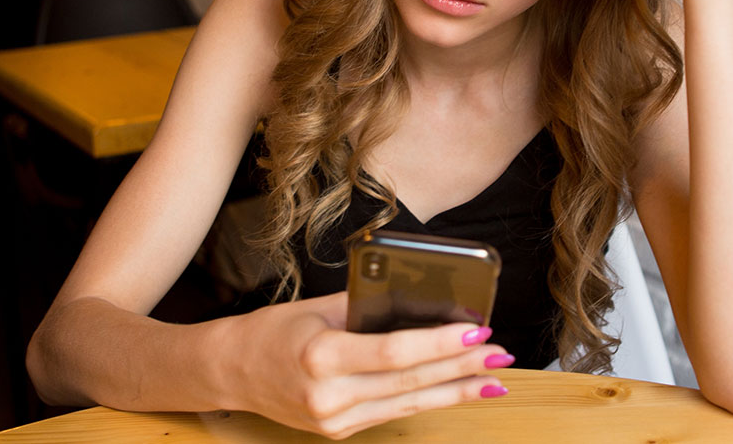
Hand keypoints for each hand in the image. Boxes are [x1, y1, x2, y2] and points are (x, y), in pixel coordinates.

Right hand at [219, 292, 510, 439]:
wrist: (232, 372)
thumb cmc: (276, 331)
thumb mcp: (320, 308)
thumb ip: (370, 305)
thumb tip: (424, 301)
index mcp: (321, 356)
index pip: (395, 351)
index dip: (440, 344)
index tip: (478, 331)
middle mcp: (328, 395)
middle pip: (410, 381)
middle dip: (462, 368)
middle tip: (500, 355)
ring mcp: (334, 419)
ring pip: (409, 402)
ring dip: (457, 391)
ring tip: (494, 380)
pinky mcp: (339, 431)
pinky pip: (394, 411)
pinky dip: (429, 399)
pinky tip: (457, 390)